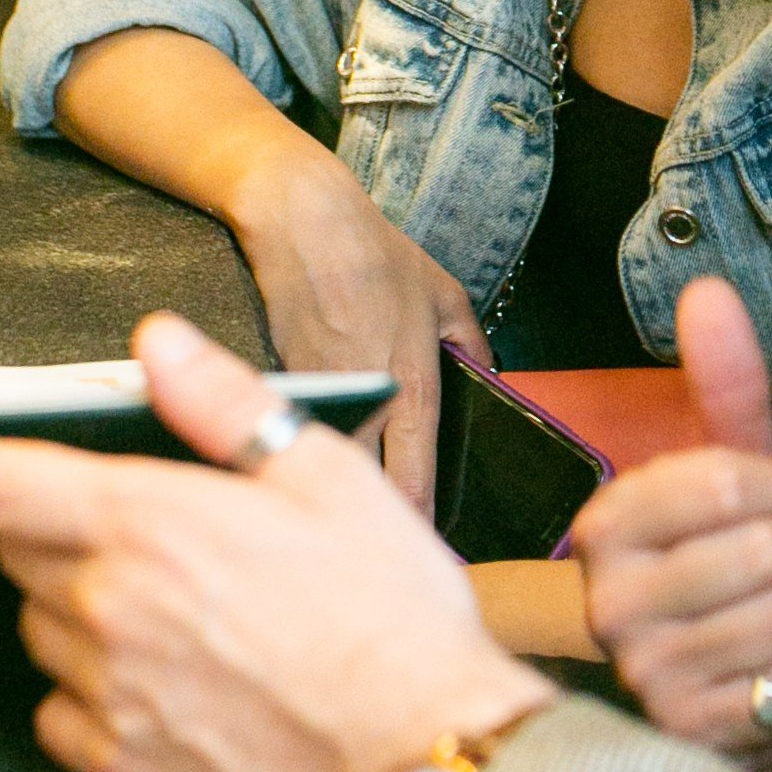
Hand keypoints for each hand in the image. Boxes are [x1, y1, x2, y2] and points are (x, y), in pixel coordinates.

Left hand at [0, 314, 552, 771]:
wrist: (422, 763)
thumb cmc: (390, 613)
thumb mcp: (327, 477)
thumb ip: (223, 403)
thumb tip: (157, 341)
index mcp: (147, 523)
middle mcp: (107, 609)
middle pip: (24, 546)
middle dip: (59, 520)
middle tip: (152, 522)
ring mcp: (109, 697)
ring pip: (44, 626)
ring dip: (81, 601)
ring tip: (188, 604)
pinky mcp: (125, 770)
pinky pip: (62, 714)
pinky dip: (90, 688)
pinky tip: (165, 677)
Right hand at [233, 153, 488, 512]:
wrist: (300, 218)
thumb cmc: (374, 253)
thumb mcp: (444, 292)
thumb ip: (472, 345)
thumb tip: (492, 383)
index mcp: (413, 380)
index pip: (415, 476)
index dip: (419, 522)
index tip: (425, 553)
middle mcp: (367, 396)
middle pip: (365, 485)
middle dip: (372, 520)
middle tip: (380, 548)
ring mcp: (319, 393)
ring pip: (325, 463)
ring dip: (332, 489)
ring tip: (342, 517)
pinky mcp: (278, 381)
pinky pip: (292, 432)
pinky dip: (297, 450)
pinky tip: (299, 464)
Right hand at [571, 278, 771, 771]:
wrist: (746, 692)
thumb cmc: (741, 565)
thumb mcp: (735, 470)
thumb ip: (724, 382)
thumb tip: (706, 288)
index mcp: (608, 523)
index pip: (729, 481)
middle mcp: (609, 601)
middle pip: (769, 548)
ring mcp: (647, 674)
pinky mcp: (691, 736)